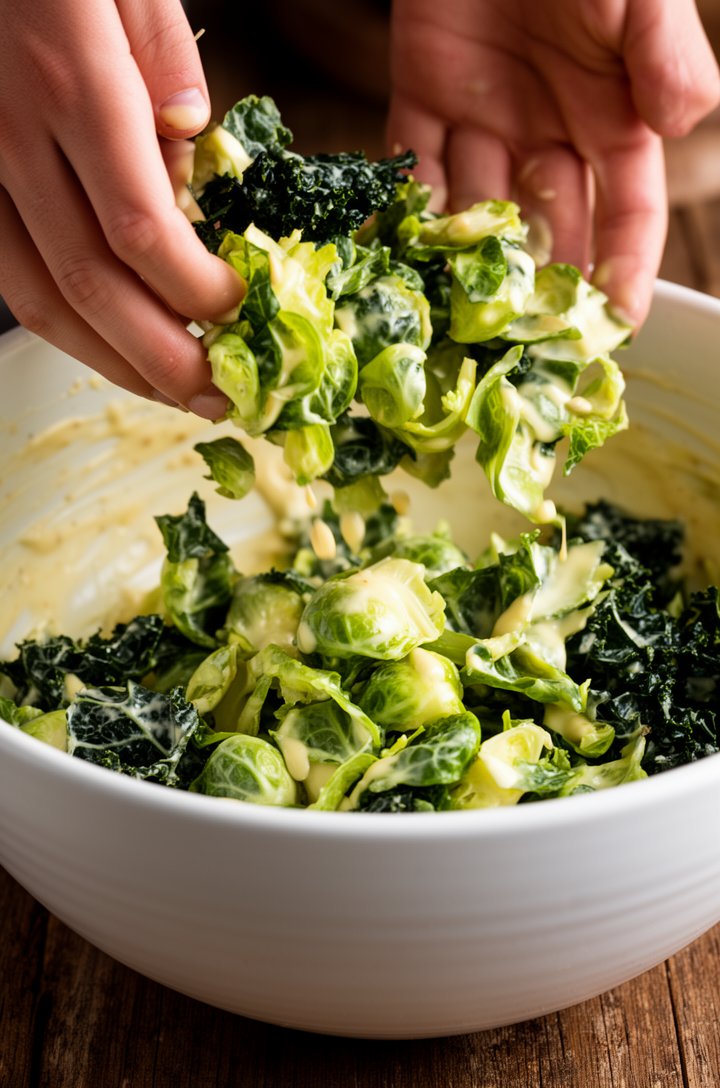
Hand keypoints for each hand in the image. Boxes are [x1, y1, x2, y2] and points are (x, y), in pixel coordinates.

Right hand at [0, 0, 243, 415]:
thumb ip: (162, 57)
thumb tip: (195, 139)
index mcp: (71, 85)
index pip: (142, 230)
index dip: (196, 291)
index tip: (241, 311)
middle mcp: (16, 140)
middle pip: (93, 286)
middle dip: (165, 358)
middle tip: (219, 397)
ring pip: (42, 300)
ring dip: (114, 362)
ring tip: (173, 393)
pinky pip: (12, 277)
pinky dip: (67, 326)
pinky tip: (112, 346)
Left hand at [387, 0, 719, 325]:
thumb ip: (664, 53)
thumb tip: (683, 125)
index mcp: (613, 116)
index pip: (625, 213)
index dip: (622, 272)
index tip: (613, 331)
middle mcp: (550, 131)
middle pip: (546, 228)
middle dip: (534, 291)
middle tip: (515, 352)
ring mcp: (486, 119)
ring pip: (476, 213)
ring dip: (463, 268)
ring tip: (447, 325)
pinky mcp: (424, 96)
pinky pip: (414, 168)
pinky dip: (406, 212)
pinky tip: (400, 260)